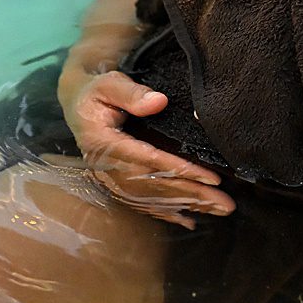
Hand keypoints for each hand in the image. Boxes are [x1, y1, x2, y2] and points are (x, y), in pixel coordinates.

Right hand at [61, 67, 233, 227]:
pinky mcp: (117, 184)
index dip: (178, 170)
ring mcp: (110, 179)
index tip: (210, 178)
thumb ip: (130, 92)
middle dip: (192, 195)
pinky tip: (189, 220)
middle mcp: (105, 167)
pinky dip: (166, 212)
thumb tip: (159, 102)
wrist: (78, 106)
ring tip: (218, 209)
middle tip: (225, 203)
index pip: (147, 160)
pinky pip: (143, 202)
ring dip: (186, 206)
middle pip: (154, 185)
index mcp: (101, 143)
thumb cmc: (96, 91)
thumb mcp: (108, 83)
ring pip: (152, 198)